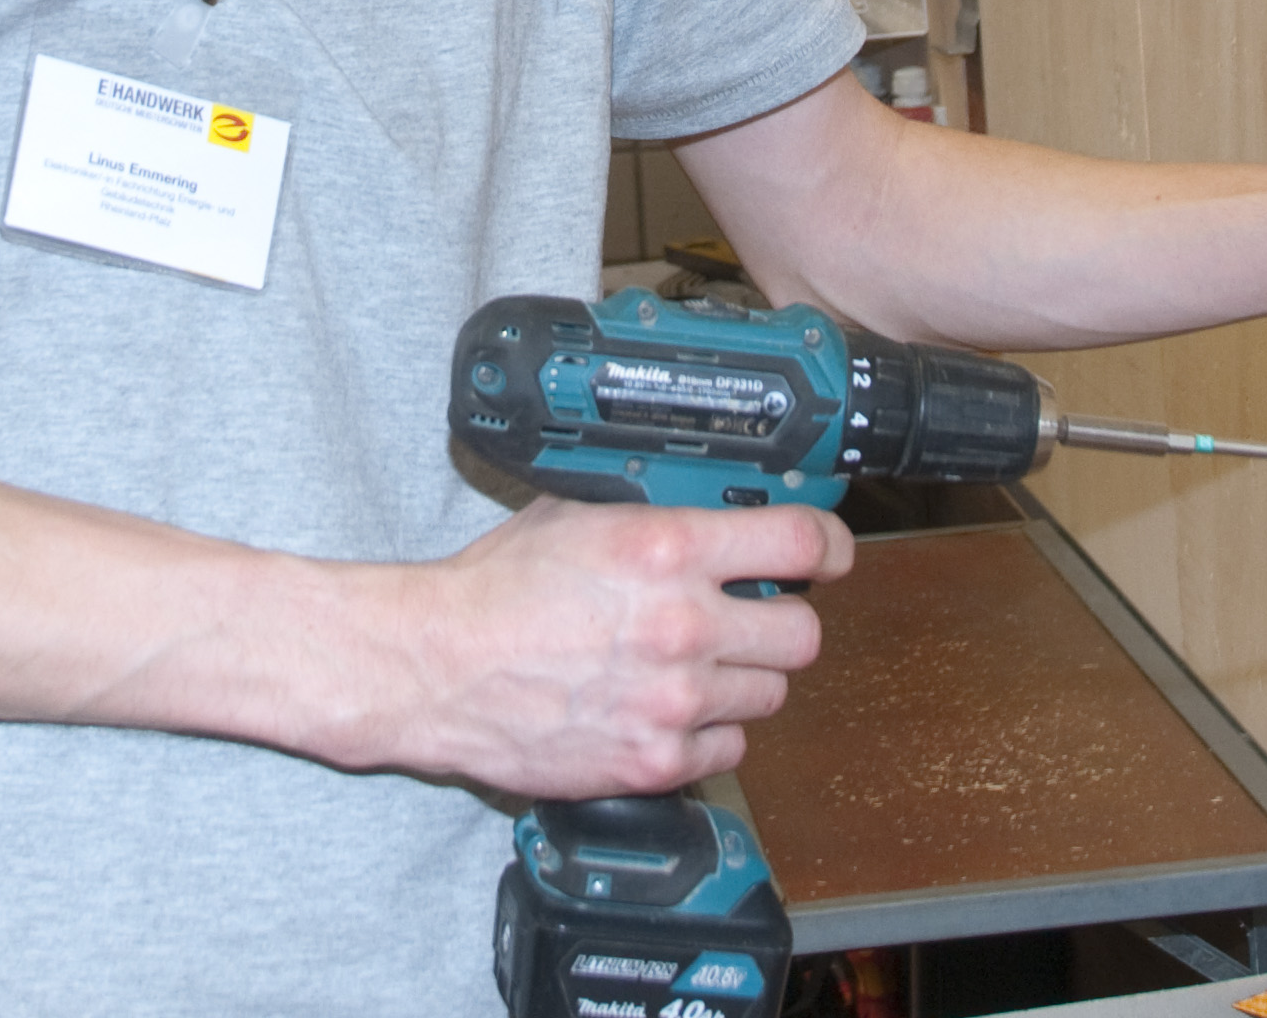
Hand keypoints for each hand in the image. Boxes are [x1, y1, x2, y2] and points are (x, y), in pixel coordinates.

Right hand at [367, 497, 851, 800]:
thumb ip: (655, 513)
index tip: (828, 554)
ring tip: (693, 667)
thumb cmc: (495, 591)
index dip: (829, 546)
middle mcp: (682, 625)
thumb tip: (715, 505)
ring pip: (770, 695)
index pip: (800, 542)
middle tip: (751, 617)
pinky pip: (728, 751)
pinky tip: (667, 711)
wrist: (437, 669)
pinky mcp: (654, 762)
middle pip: (802, 633)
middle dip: (781, 621)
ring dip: (742, 679)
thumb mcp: (576, 513)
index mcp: (667, 550)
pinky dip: (707, 734)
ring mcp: (672, 701)